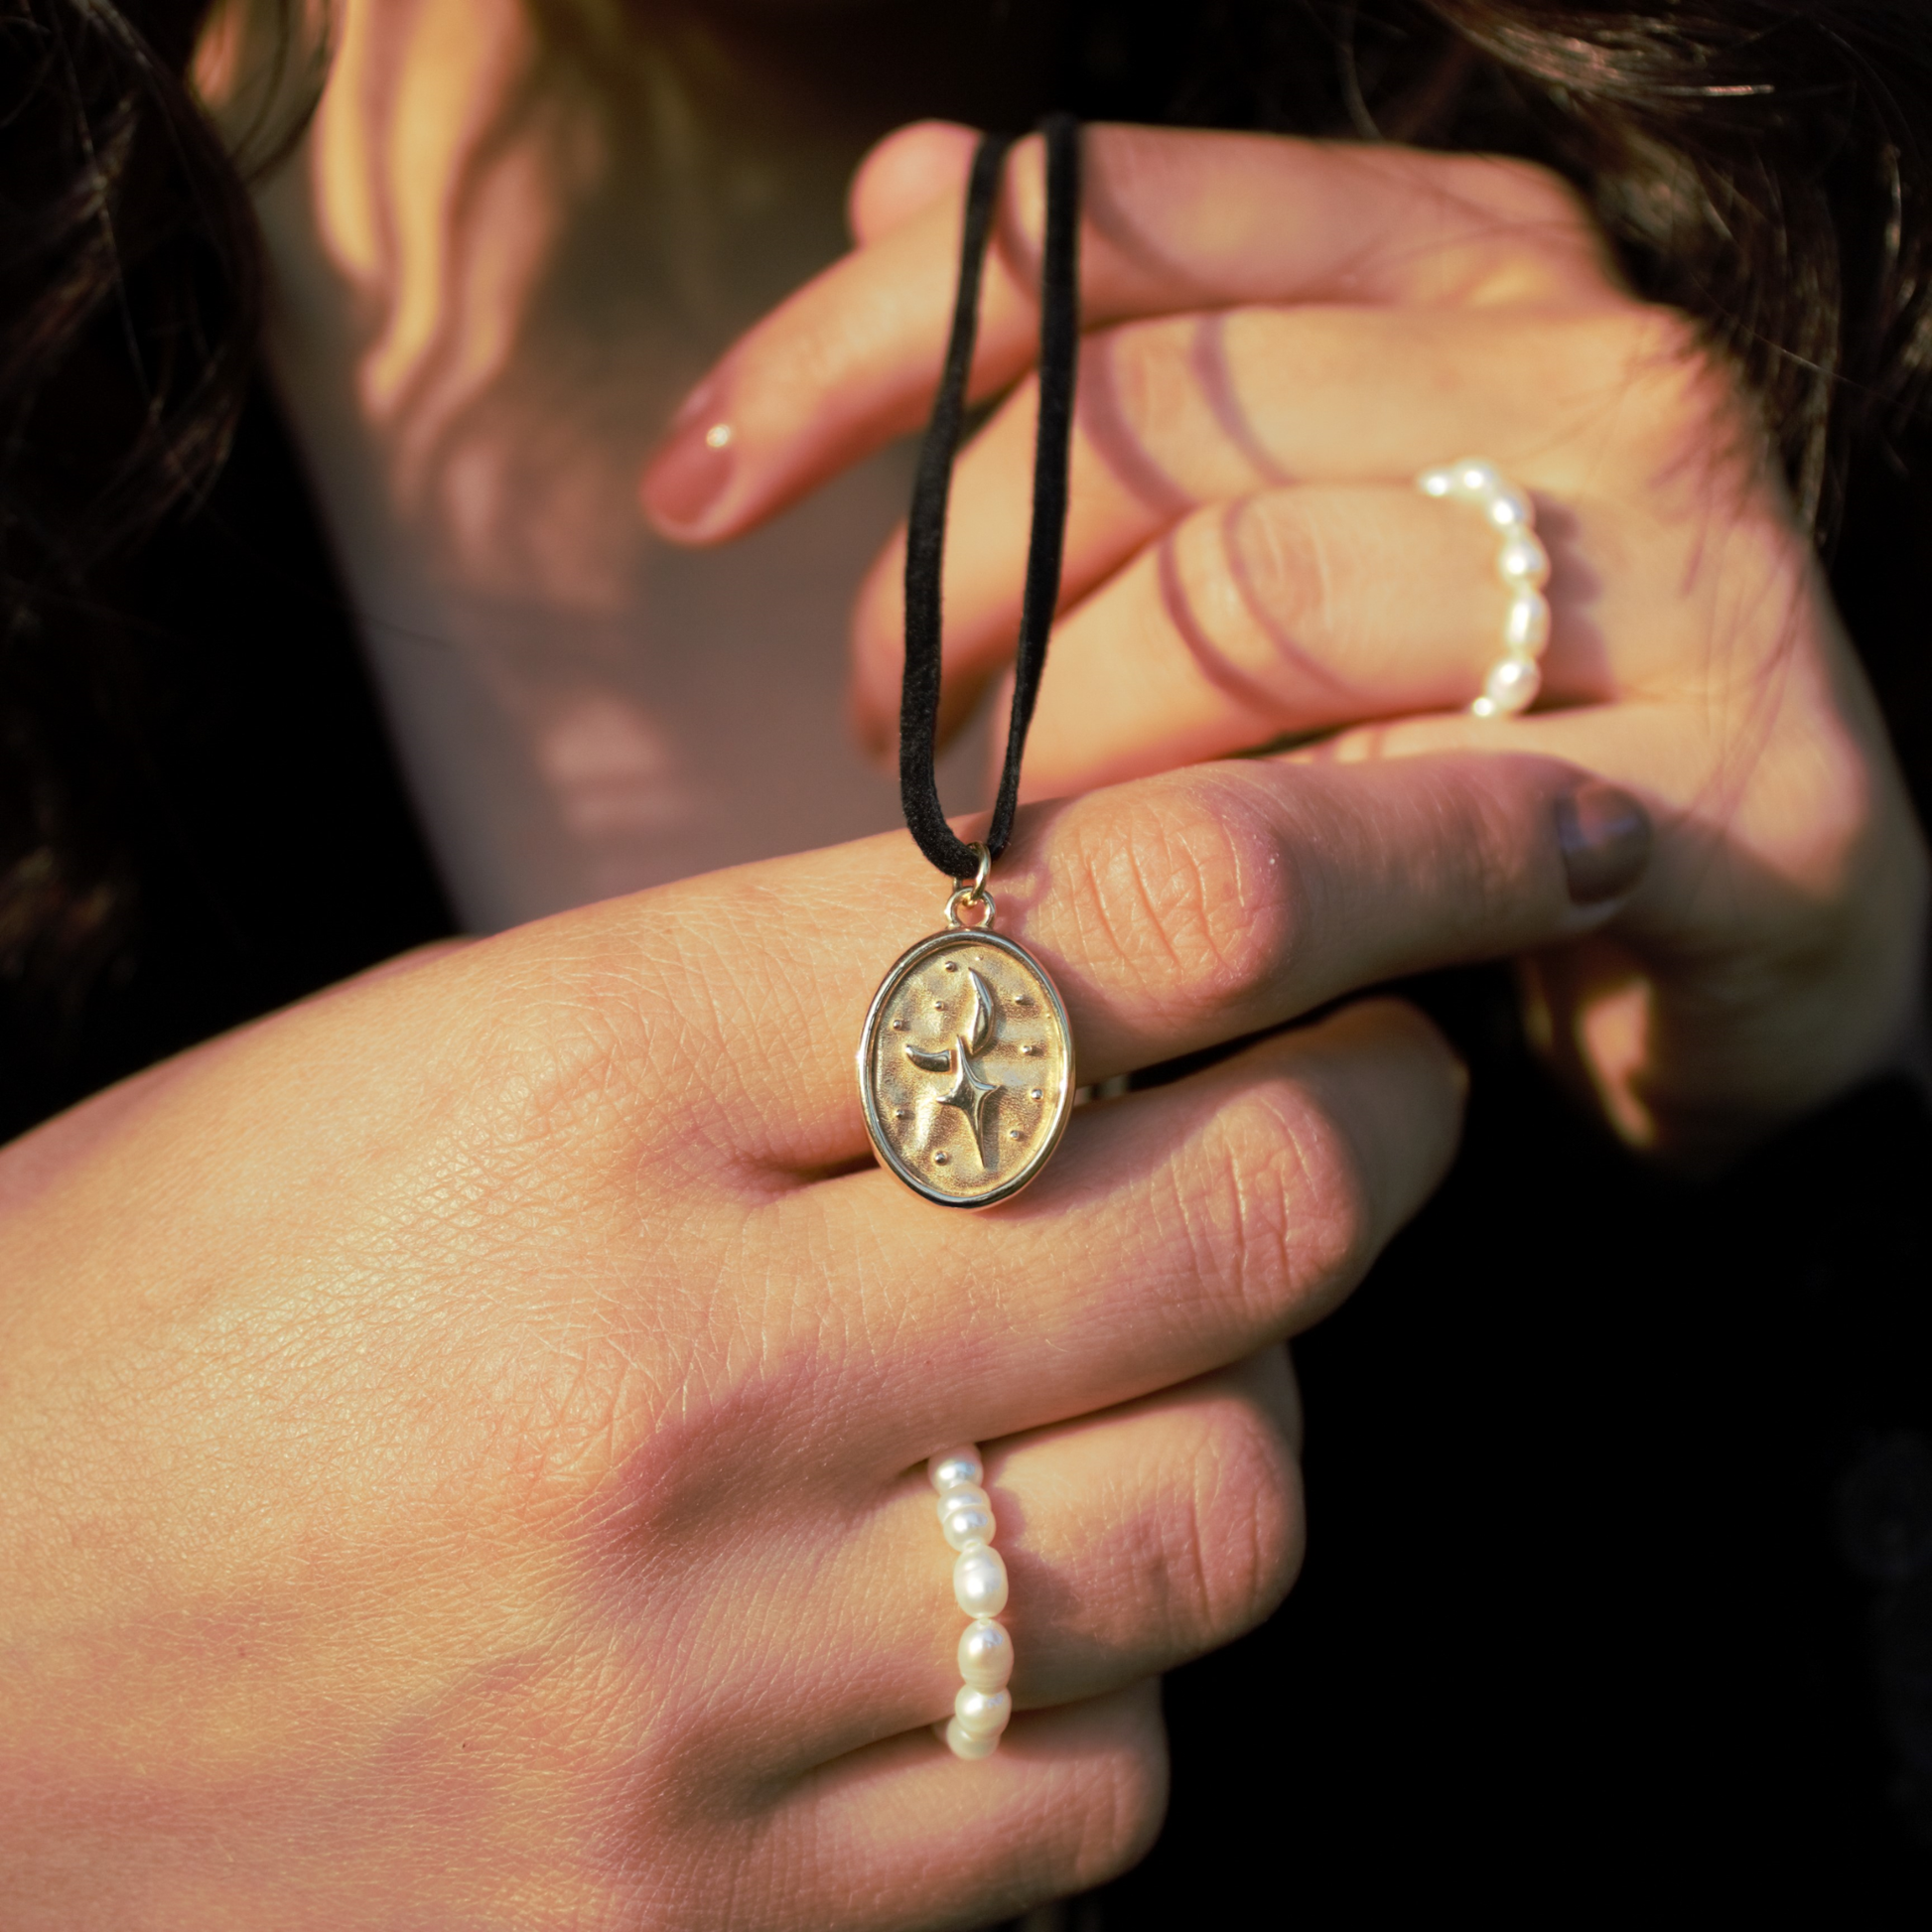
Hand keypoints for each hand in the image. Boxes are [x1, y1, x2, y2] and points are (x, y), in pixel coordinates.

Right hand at [0, 749, 1641, 1927]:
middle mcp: (670, 1372)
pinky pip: (1091, 1790)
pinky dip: (1104, 1679)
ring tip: (1170, 1364)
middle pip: (1243, 1215)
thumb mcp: (438, 1065)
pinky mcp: (708, 1922)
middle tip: (1380, 1091)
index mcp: (580, 1083)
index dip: (1344, 880)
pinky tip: (1000, 1609)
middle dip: (1378, 1124)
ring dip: (1250, 1415)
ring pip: (1219, 1521)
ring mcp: (700, 1681)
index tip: (1417, 893)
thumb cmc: (165, 1311)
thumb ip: (774, 1016)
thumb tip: (1101, 975)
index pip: (1108, 932)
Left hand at [643, 121, 1930, 1167]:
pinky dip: (1225, 875)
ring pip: (1256, 597)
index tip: (693, 489)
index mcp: (1465, 264)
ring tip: (989, 842)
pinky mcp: (1730, 780)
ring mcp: (1678, 563)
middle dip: (948, 587)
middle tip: (874, 728)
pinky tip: (1155, 937)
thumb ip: (1115, 348)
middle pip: (1159, 416)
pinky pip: (1386, 814)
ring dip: (1064, 742)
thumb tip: (903, 189)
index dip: (858, 345)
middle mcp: (1586, 371)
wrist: (1736, 941)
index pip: (1103, 221)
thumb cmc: (1445, 729)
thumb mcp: (1272, 514)